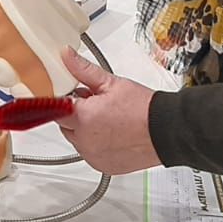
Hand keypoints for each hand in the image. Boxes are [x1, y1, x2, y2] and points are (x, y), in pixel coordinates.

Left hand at [54, 49, 161, 174]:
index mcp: (82, 118)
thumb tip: (65, 55)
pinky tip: (113, 134)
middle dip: (76, 114)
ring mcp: (93, 156)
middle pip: (65, 125)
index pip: (55, 108)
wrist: (167, 131)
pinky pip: (90, 153)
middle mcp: (84, 141)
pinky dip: (96, 145)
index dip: (63, 100)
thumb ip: (83, 70)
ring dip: (85, 130)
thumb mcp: (111, 82)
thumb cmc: (143, 108)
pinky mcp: (103, 166)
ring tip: (109, 119)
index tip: (72, 96)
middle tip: (97, 104)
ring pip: (77, 140)